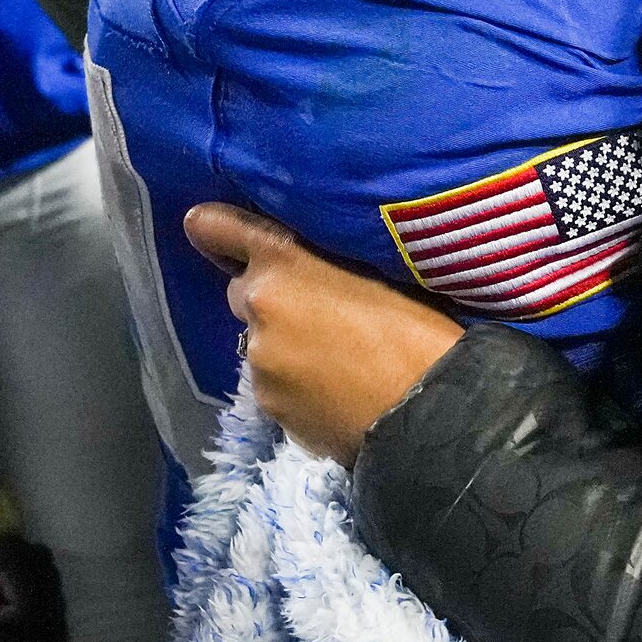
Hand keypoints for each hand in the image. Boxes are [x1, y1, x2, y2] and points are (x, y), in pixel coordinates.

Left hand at [184, 203, 462, 465]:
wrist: (433, 412)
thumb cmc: (420, 329)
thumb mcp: (376, 269)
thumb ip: (323, 261)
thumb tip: (307, 263)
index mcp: (285, 261)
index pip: (221, 230)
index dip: (216, 231)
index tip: (208, 230)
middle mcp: (258, 307)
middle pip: (244, 294)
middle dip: (270, 299)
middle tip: (317, 311)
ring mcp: (259, 362)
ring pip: (259, 344)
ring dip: (283, 345)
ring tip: (334, 360)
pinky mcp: (269, 408)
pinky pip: (273, 386)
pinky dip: (293, 385)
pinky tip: (333, 392)